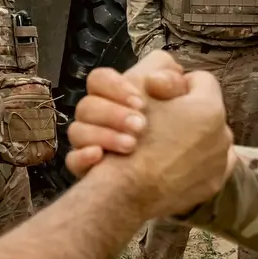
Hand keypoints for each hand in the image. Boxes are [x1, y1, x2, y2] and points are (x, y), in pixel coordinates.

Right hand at [66, 52, 188, 174]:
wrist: (176, 178)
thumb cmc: (179, 135)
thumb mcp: (185, 103)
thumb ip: (172, 82)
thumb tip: (155, 80)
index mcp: (115, 96)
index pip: (99, 79)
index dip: (115, 86)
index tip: (140, 102)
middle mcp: (98, 117)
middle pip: (87, 105)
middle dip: (114, 114)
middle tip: (141, 126)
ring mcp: (89, 143)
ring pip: (78, 131)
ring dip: (104, 135)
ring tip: (131, 145)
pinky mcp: (87, 171)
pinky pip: (72, 160)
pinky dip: (83, 157)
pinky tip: (99, 157)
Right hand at [110, 70, 232, 217]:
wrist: (125, 190)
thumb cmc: (130, 134)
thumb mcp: (137, 87)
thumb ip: (160, 70)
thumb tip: (176, 73)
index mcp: (209, 107)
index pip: (200, 80)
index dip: (175, 84)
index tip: (157, 95)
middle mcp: (224, 135)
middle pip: (205, 111)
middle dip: (185, 113)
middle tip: (158, 121)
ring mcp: (220, 163)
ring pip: (207, 138)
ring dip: (190, 137)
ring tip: (163, 144)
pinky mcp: (212, 186)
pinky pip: (208, 164)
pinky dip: (194, 161)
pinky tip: (172, 163)